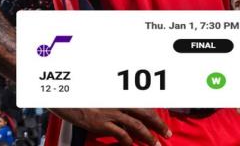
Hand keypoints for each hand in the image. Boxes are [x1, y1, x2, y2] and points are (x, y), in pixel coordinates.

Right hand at [50, 108, 170, 145]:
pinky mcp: (103, 123)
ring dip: (148, 136)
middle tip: (167, 134)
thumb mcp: (110, 101)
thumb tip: (134, 118)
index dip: (157, 117)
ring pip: (137, 125)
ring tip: (155, 144)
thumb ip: (122, 107)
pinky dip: (128, 141)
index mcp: (124, 97)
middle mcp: (121, 103)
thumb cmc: (91, 100)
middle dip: (158, 125)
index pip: (146, 106)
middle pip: (146, 114)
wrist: (72, 100)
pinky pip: (121, 134)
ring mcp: (113, 113)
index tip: (164, 125)